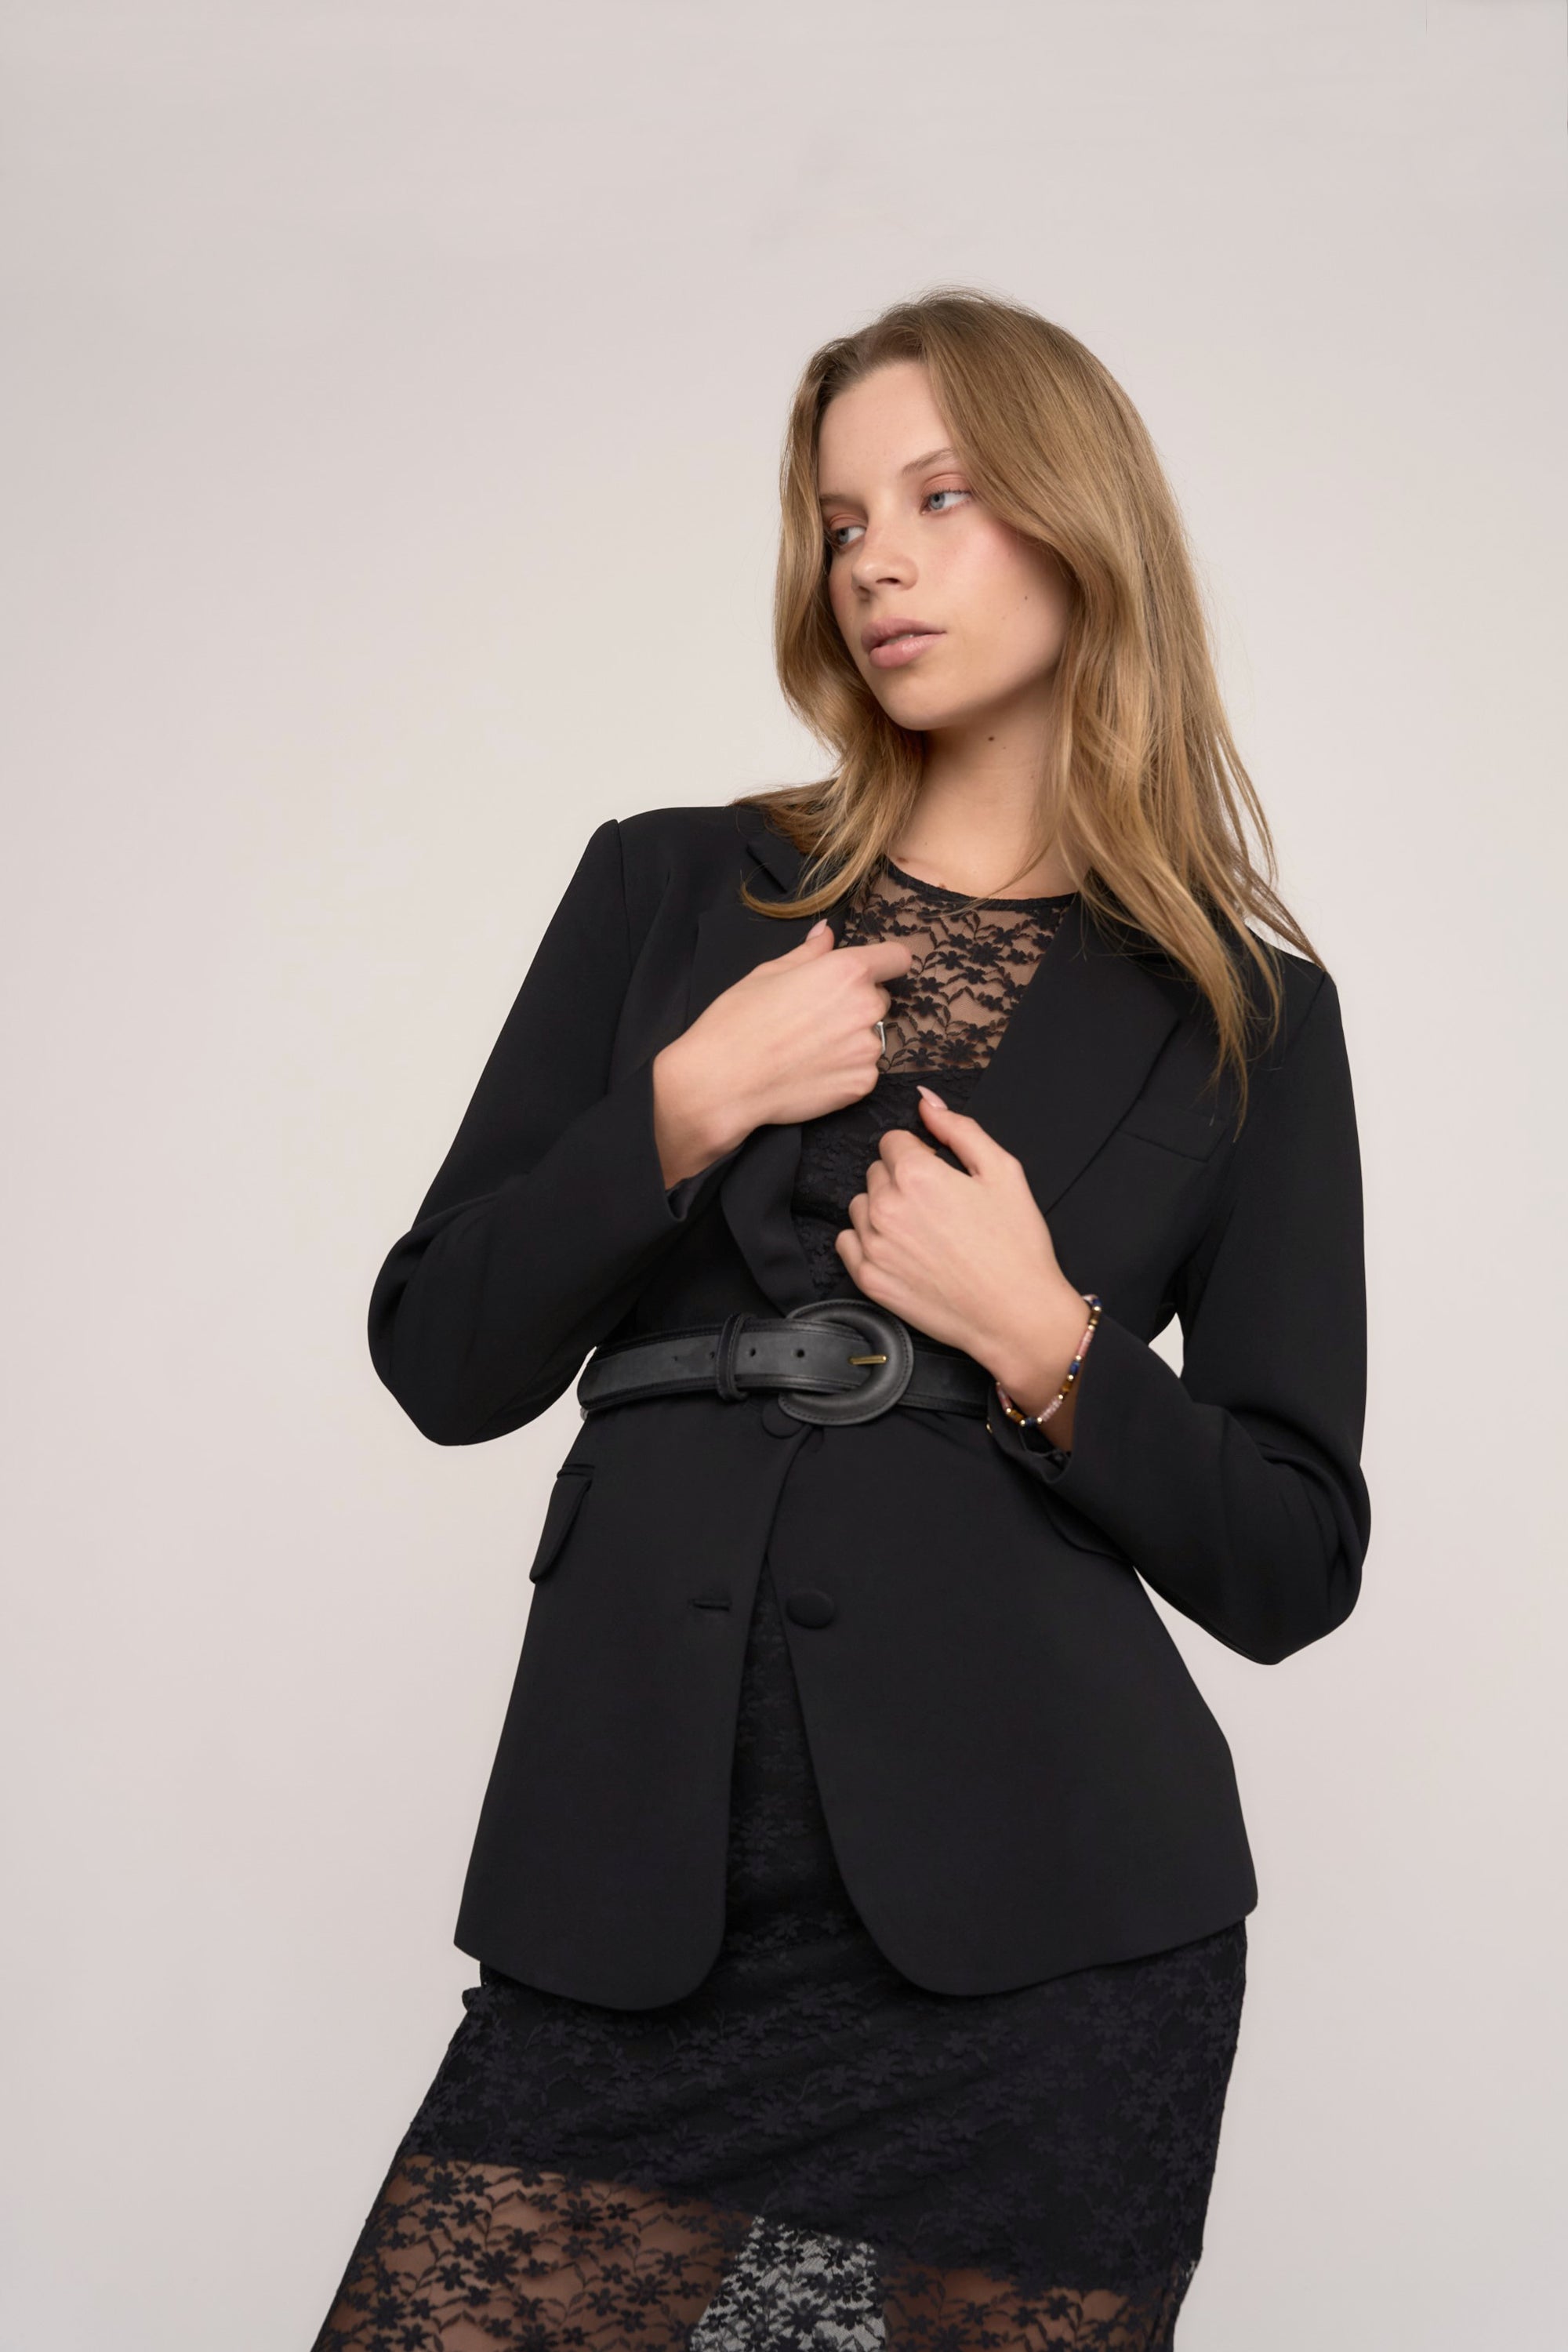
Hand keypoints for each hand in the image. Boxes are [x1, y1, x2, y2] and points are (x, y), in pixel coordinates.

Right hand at [652, 920, 913, 1183]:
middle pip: (880, 999)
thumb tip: (826, 933)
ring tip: (809, 1048)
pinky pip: (864, 1070)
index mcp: (846, 971)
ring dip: (851, 1039)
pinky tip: (811, 1071)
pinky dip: (845, 1070)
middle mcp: (866, 1008)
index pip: (897, 958)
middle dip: (857, 1003)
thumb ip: (809, 953)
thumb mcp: (768, 973)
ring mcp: (867, 1050)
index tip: (871, 971)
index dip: (884, 962)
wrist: (722, 1082)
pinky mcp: (862, 1084)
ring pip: (871, 1036)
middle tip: (816, 1016)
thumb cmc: (738, 1021)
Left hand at [836, 1089, 1092, 1427]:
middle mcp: (885, 1206)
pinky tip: (902, 1252)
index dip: (920, 1154)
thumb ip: (959, 1128)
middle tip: (938, 1207)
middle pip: (876, 1172)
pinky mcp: (868, 1279)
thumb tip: (925, 1100)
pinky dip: (868, 1242)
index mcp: (916, 1174)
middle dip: (901, 1180)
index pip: (892, 1141)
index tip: (941, 1175)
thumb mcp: (1003, 1171)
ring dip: (883, 1210)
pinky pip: (848, 1242)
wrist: (1015, 1314)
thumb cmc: (1016, 1244)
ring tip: (922, 1232)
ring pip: (861, 1206)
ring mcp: (873, 1245)